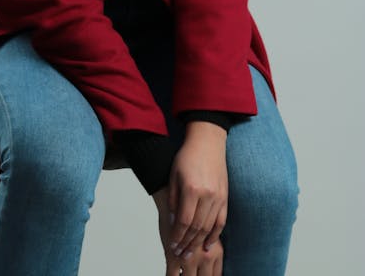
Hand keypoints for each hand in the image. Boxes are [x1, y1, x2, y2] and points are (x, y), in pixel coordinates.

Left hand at [156, 122, 227, 258]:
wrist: (207, 142)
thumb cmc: (187, 156)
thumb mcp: (174, 175)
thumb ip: (174, 200)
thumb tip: (173, 222)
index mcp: (192, 188)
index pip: (184, 221)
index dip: (178, 236)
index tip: (172, 246)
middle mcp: (207, 195)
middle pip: (197, 228)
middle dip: (187, 243)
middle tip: (181, 255)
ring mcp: (218, 197)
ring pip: (209, 227)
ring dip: (199, 242)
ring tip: (191, 252)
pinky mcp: (225, 197)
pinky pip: (221, 221)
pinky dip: (215, 235)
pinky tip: (208, 244)